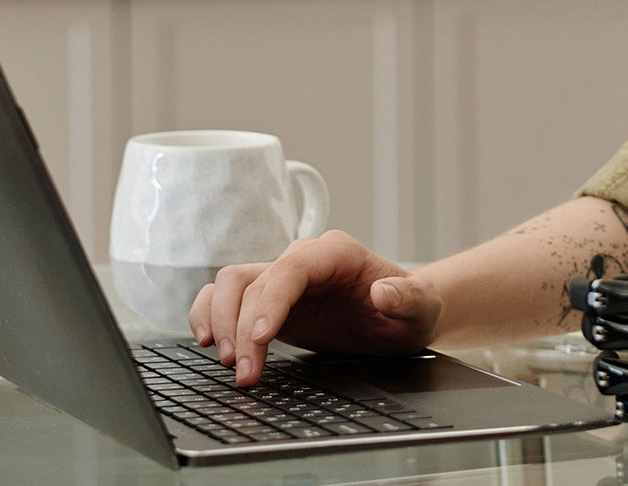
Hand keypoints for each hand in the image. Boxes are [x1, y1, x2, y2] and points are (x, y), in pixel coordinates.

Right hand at [186, 230, 442, 385]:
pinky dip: (209, 314)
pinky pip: (225, 297)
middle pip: (252, 281)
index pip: (291, 268)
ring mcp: (282, 278)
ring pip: (231, 284)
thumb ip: (406, 298)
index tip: (262, 339)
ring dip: (220, 323)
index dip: (270, 301)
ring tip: (230, 364)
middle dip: (241, 327)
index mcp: (337, 253)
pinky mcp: (268, 300)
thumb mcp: (418, 308)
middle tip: (245, 372)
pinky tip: (208, 342)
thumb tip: (384, 292)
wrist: (401, 314)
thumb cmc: (409, 308)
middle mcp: (303, 260)